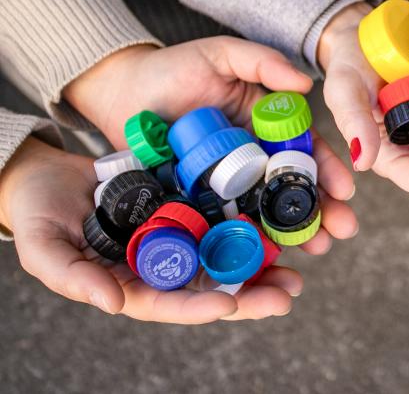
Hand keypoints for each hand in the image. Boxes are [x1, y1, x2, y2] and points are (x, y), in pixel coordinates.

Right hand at [0, 138, 307, 322]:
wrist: (45, 174)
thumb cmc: (36, 215)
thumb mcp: (43, 246)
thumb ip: (73, 277)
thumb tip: (112, 304)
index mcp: (132, 284)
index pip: (172, 303)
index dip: (200, 307)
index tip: (230, 304)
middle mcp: (163, 264)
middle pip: (213, 285)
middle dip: (252, 294)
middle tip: (289, 293)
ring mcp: (179, 234)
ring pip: (227, 254)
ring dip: (263, 262)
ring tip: (299, 268)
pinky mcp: (189, 204)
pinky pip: (225, 214)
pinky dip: (252, 220)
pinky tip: (279, 219)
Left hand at [64, 37, 357, 254]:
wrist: (119, 92)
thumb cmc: (171, 69)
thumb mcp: (221, 55)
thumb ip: (262, 62)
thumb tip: (307, 85)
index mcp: (266, 127)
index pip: (304, 151)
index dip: (327, 169)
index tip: (345, 189)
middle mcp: (253, 160)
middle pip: (292, 189)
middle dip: (321, 210)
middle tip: (342, 230)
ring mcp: (227, 185)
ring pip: (267, 212)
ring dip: (295, 233)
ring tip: (318, 248)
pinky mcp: (199, 203)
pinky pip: (226, 225)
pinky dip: (248, 242)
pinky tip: (269, 258)